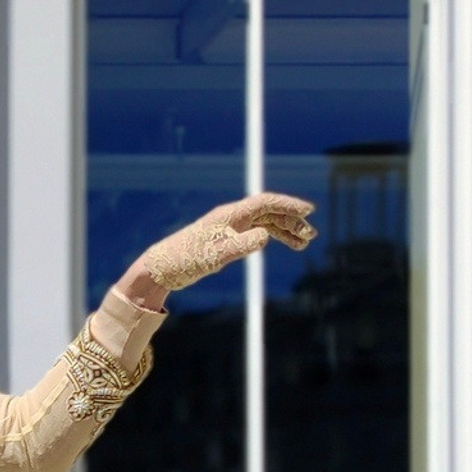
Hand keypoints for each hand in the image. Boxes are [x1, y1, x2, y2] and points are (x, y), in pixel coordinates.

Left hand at [116, 194, 314, 306]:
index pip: (265, 203)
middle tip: (310, 236)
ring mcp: (228, 228)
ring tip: (303, 243)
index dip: (288, 205)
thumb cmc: (186, 260)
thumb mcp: (217, 255)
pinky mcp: (224, 240)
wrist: (162, 269)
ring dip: (284, 231)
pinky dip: (270, 237)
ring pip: (263, 223)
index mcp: (230, 215)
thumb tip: (266, 236)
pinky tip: (281, 244)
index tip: (308, 212)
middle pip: (268, 212)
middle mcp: (231, 217)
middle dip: (291, 221)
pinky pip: (254, 233)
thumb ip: (242, 245)